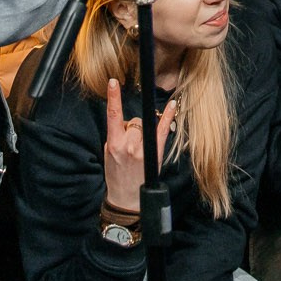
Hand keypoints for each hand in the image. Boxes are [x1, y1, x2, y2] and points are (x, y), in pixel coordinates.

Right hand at [102, 76, 178, 214]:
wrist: (126, 198)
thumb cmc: (116, 174)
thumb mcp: (107, 153)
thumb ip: (115, 136)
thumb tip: (124, 122)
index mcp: (114, 144)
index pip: (113, 115)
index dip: (113, 97)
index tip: (113, 82)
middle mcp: (129, 145)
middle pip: (133, 120)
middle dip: (131, 126)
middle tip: (129, 143)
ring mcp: (144, 149)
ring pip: (144, 124)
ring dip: (142, 130)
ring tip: (138, 148)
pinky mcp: (156, 152)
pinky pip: (162, 130)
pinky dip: (167, 116)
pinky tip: (172, 105)